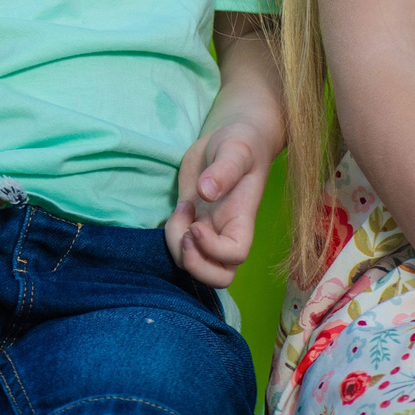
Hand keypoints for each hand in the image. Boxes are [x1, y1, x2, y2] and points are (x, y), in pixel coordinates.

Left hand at [164, 124, 271, 286]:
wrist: (229, 138)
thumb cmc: (241, 144)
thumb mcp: (236, 150)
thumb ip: (224, 170)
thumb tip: (206, 192)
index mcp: (242, 220)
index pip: (235, 255)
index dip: (213, 249)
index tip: (197, 225)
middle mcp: (226, 232)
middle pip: (218, 277)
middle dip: (195, 265)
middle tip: (186, 233)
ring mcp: (208, 230)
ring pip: (193, 264)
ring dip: (177, 246)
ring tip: (181, 211)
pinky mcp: (190, 222)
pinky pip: (179, 246)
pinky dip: (171, 235)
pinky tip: (179, 208)